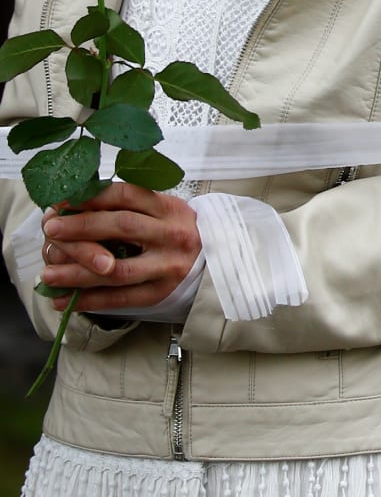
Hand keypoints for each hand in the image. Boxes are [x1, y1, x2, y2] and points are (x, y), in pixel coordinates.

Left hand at [40, 184, 201, 312]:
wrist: (216, 262)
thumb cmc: (177, 232)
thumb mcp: (162, 211)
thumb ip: (127, 207)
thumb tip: (71, 209)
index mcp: (170, 209)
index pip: (127, 196)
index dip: (92, 197)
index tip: (62, 203)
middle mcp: (172, 235)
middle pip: (121, 227)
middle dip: (81, 228)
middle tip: (51, 231)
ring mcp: (168, 266)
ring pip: (116, 269)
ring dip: (76, 272)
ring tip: (48, 274)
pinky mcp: (160, 293)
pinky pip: (120, 298)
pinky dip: (88, 301)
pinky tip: (63, 301)